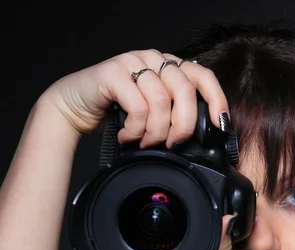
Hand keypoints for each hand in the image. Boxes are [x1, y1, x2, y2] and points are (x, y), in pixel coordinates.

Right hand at [39, 49, 229, 146]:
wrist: (74, 107)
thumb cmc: (115, 112)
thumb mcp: (153, 113)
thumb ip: (175, 113)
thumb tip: (204, 133)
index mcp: (168, 66)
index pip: (203, 75)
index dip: (216, 99)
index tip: (220, 124)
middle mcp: (153, 59)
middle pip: (185, 91)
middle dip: (182, 125)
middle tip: (172, 144)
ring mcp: (132, 62)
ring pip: (162, 101)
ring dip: (155, 131)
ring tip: (144, 141)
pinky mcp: (112, 73)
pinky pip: (138, 106)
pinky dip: (136, 129)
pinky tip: (128, 136)